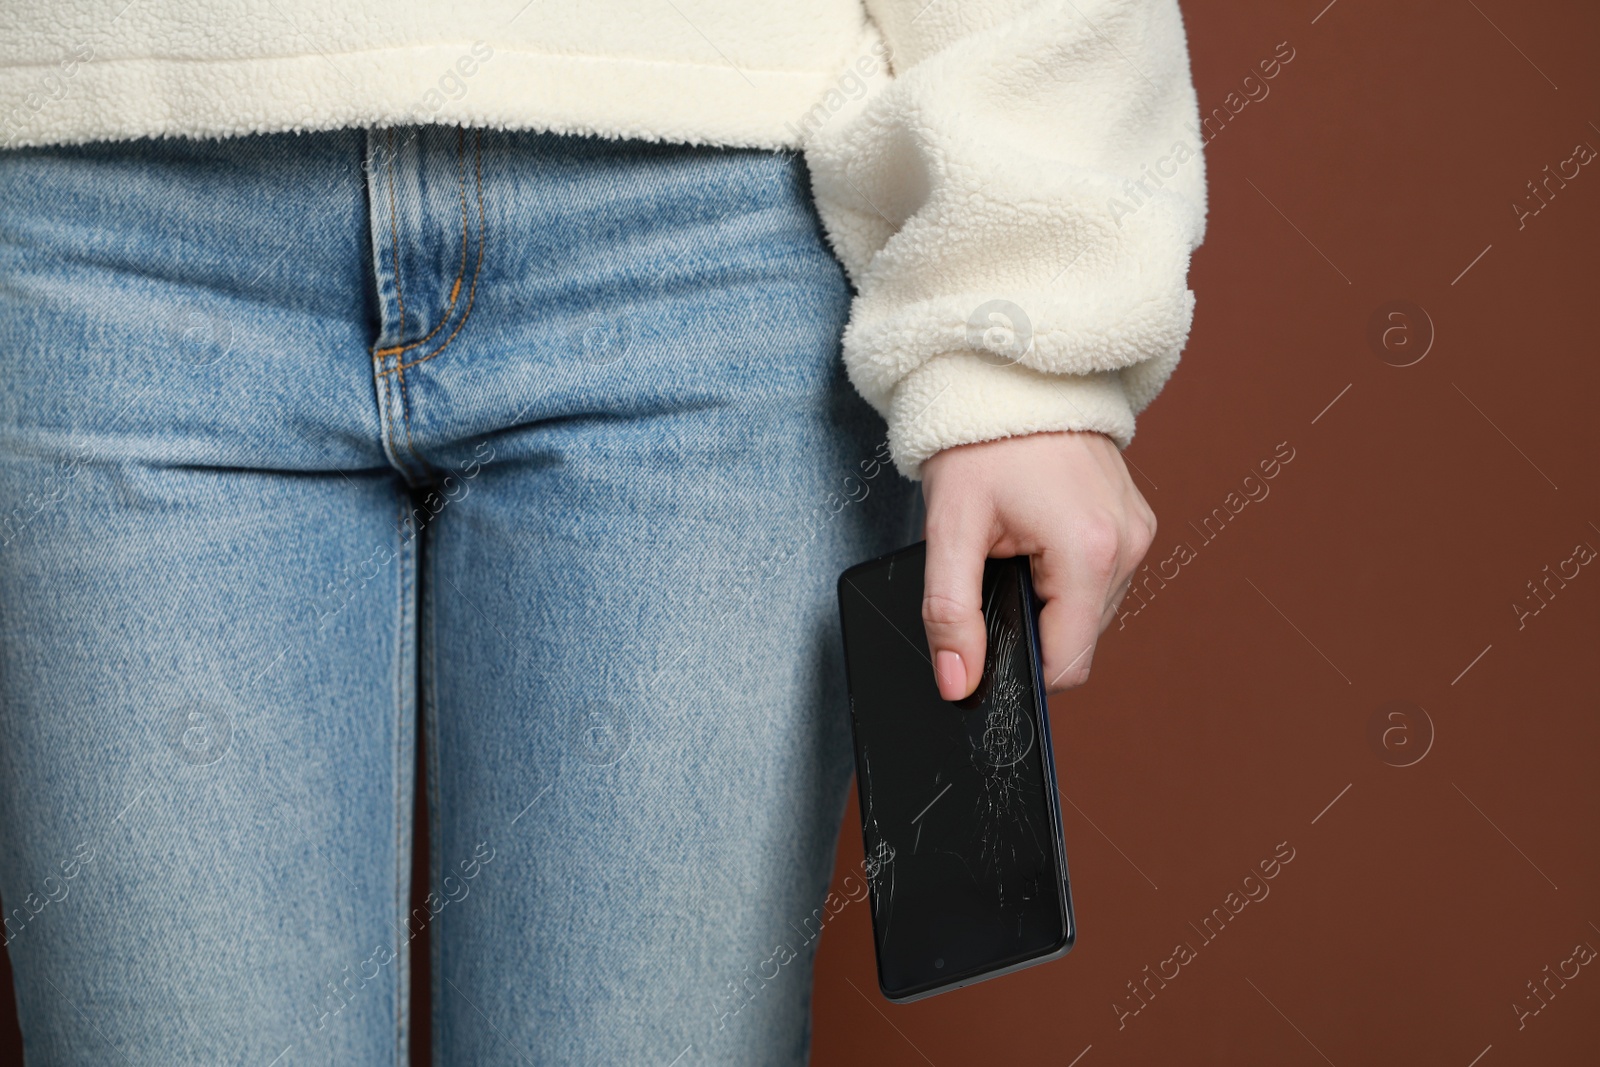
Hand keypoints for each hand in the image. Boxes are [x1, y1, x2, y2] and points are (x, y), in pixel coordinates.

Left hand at [919, 430, 1155, 699]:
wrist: (1014, 372)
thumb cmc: (981, 440)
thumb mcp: (949, 528)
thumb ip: (950, 613)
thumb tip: (957, 684)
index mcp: (1090, 553)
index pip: (1067, 664)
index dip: (1021, 664)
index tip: (987, 632)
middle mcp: (1129, 546)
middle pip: (1078, 638)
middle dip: (1032, 619)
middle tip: (995, 563)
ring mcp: (1138, 532)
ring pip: (1089, 611)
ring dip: (1048, 595)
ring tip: (1016, 541)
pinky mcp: (1136, 521)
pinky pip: (1100, 578)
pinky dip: (1065, 572)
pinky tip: (1037, 532)